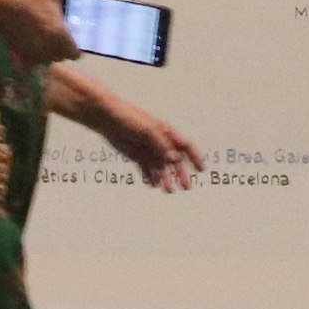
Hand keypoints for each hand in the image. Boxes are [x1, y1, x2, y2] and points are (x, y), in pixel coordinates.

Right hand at [1, 0, 79, 65]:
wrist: (1, 5)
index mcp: (60, 33)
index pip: (75, 54)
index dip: (76, 50)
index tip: (73, 43)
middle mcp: (48, 47)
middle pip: (61, 58)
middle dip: (62, 50)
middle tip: (59, 39)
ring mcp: (33, 52)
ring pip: (47, 61)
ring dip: (48, 55)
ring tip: (45, 42)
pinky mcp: (20, 53)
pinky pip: (32, 62)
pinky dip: (34, 58)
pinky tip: (31, 46)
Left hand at [54, 72, 204, 191]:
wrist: (107, 118)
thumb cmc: (129, 119)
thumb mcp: (147, 131)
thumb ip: (161, 145)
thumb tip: (175, 159)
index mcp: (166, 132)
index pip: (186, 145)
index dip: (195, 157)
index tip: (201, 170)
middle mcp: (160, 142)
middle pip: (175, 161)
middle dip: (181, 174)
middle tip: (186, 187)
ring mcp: (149, 150)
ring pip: (162, 168)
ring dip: (167, 179)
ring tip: (168, 190)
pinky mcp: (137, 156)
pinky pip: (148, 170)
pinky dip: (152, 178)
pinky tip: (154, 185)